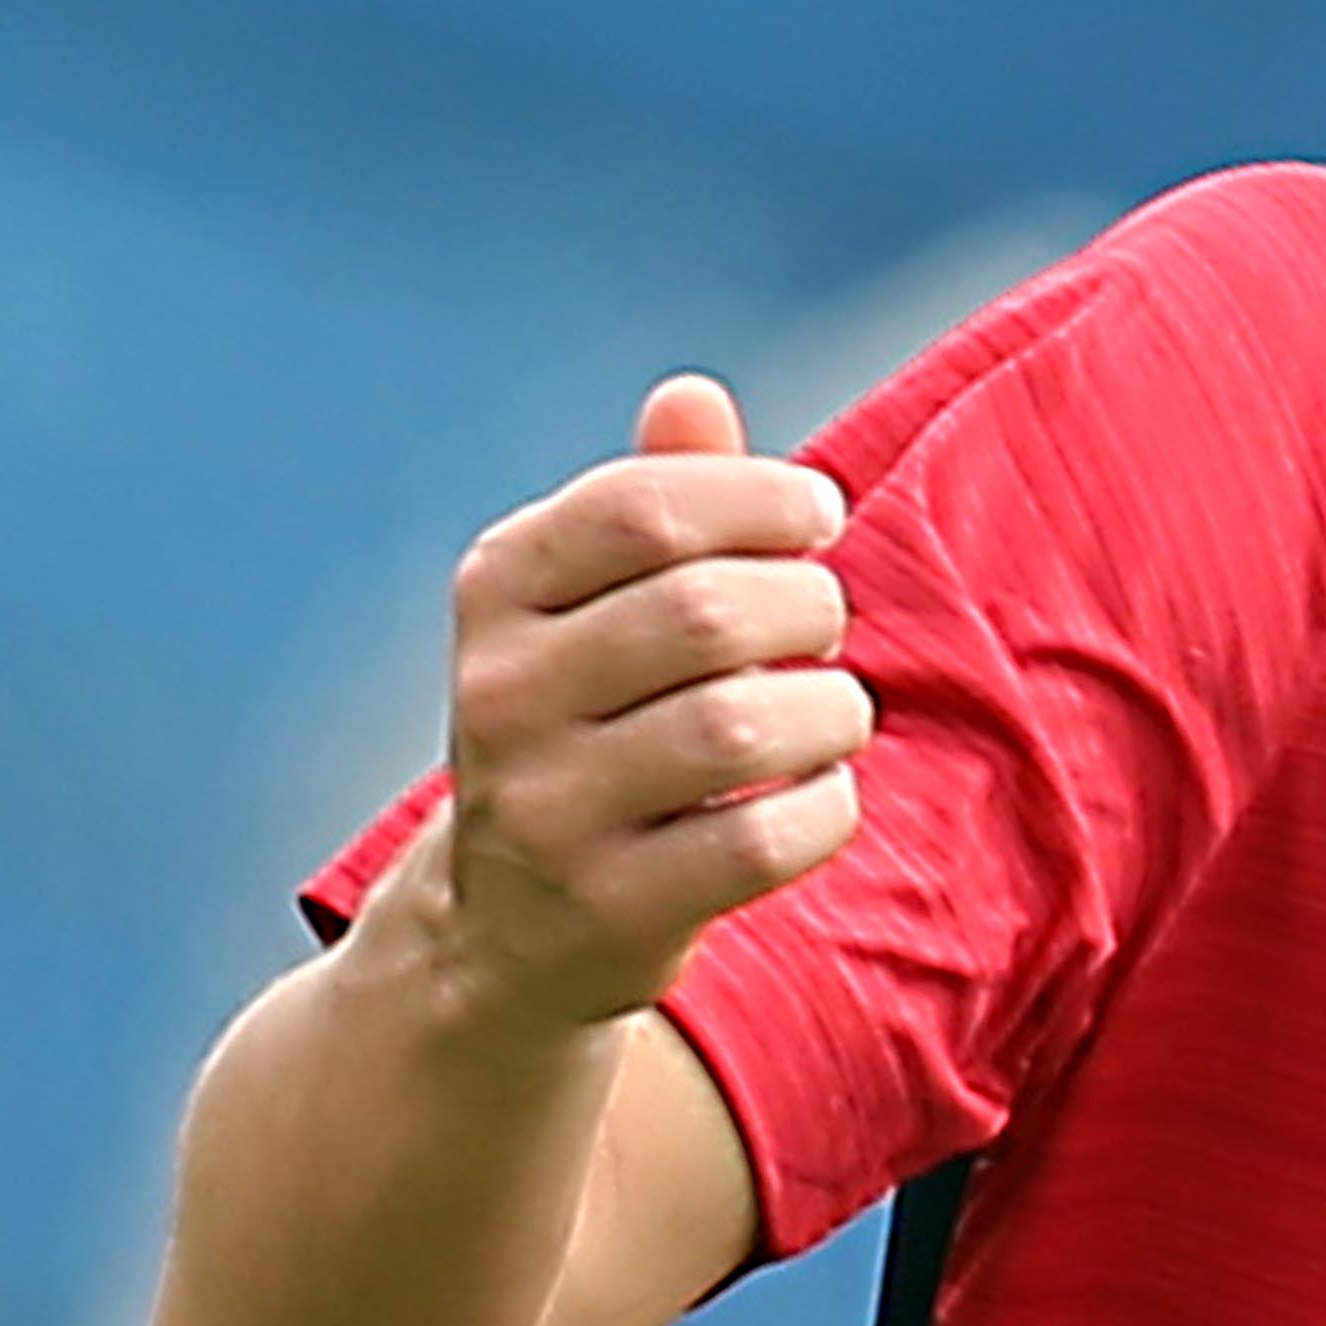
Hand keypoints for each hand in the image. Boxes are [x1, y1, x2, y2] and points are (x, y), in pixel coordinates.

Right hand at [421, 373, 869, 1030]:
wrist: (506, 931)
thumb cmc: (591, 724)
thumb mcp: (594, 605)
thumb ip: (656, 499)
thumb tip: (692, 394)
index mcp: (496, 590)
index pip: (642, 507)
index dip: (760, 496)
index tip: (817, 516)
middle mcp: (500, 696)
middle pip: (705, 612)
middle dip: (807, 604)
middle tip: (822, 625)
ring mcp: (547, 811)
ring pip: (739, 726)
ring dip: (829, 709)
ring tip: (830, 713)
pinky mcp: (608, 908)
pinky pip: (761, 838)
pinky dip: (824, 806)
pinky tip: (813, 793)